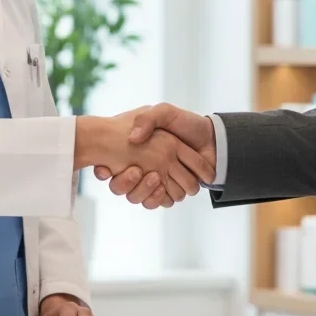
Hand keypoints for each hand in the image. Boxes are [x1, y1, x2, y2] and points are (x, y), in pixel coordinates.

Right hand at [95, 104, 216, 209]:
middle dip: (124, 182)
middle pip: (120, 187)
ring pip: (136, 197)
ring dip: (143, 190)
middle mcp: (143, 167)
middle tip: (135, 170)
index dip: (103, 170)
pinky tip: (162, 186)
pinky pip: (155, 202)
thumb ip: (148, 119)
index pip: (109, 165)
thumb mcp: (165, 112)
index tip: (104, 169)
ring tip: (154, 177)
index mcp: (137, 150)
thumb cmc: (187, 124)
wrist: (212, 139)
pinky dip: (158, 197)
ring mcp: (156, 181)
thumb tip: (133, 139)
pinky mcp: (169, 191)